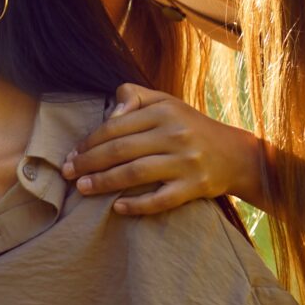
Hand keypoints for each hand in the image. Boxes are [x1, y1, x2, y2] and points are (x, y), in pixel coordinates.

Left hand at [59, 82, 267, 214]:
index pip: (116, 127)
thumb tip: (110, 112)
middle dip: (89, 163)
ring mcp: (186, 162)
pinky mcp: (194, 187)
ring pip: (136, 174)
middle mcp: (175, 134)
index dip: (89, 142)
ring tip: (83, 189)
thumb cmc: (190, 126)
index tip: (72, 154)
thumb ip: (134, 97)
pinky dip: (137, 205)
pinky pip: (161, 199)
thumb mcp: (166, 102)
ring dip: (104, 182)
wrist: (236, 154)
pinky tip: (117, 207)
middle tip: (68, 174)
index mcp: (164, 111)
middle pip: (121, 150)